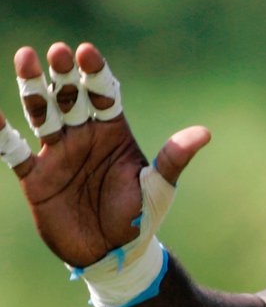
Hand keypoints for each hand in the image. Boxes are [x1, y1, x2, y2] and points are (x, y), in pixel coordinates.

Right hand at [0, 43, 209, 268]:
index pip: (105, 95)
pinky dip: (0, 133)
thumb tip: (204, 133)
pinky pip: (11, 150)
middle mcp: (85, 136)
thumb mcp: (159, 188)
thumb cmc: (141, 218)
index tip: (86, 51)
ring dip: (33, 88)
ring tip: (25, 57)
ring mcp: (58, 153)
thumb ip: (173, 158)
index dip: (95, 73)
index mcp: (115, 133)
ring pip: (41, 112)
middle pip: (71, 96)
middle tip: (57, 51)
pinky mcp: (35, 176)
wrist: (113, 255)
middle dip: (64, 74)